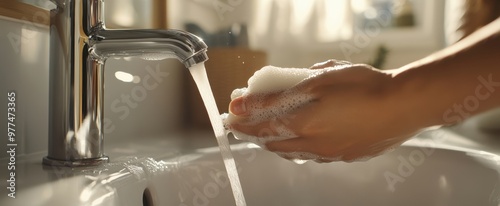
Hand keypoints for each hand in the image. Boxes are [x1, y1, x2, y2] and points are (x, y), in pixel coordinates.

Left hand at [228, 60, 421, 161]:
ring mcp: (329, 153)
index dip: (243, 120)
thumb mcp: (320, 79)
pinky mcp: (344, 157)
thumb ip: (284, 91)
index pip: (261, 124)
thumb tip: (259, 96)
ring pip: (291, 152)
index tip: (230, 116)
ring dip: (274, 143)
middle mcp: (313, 143)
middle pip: (272, 142)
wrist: (404, 106)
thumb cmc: (366, 87)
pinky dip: (298, 148)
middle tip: (243, 126)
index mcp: (304, 123)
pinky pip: (313, 156)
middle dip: (253, 134)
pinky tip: (299, 141)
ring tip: (264, 136)